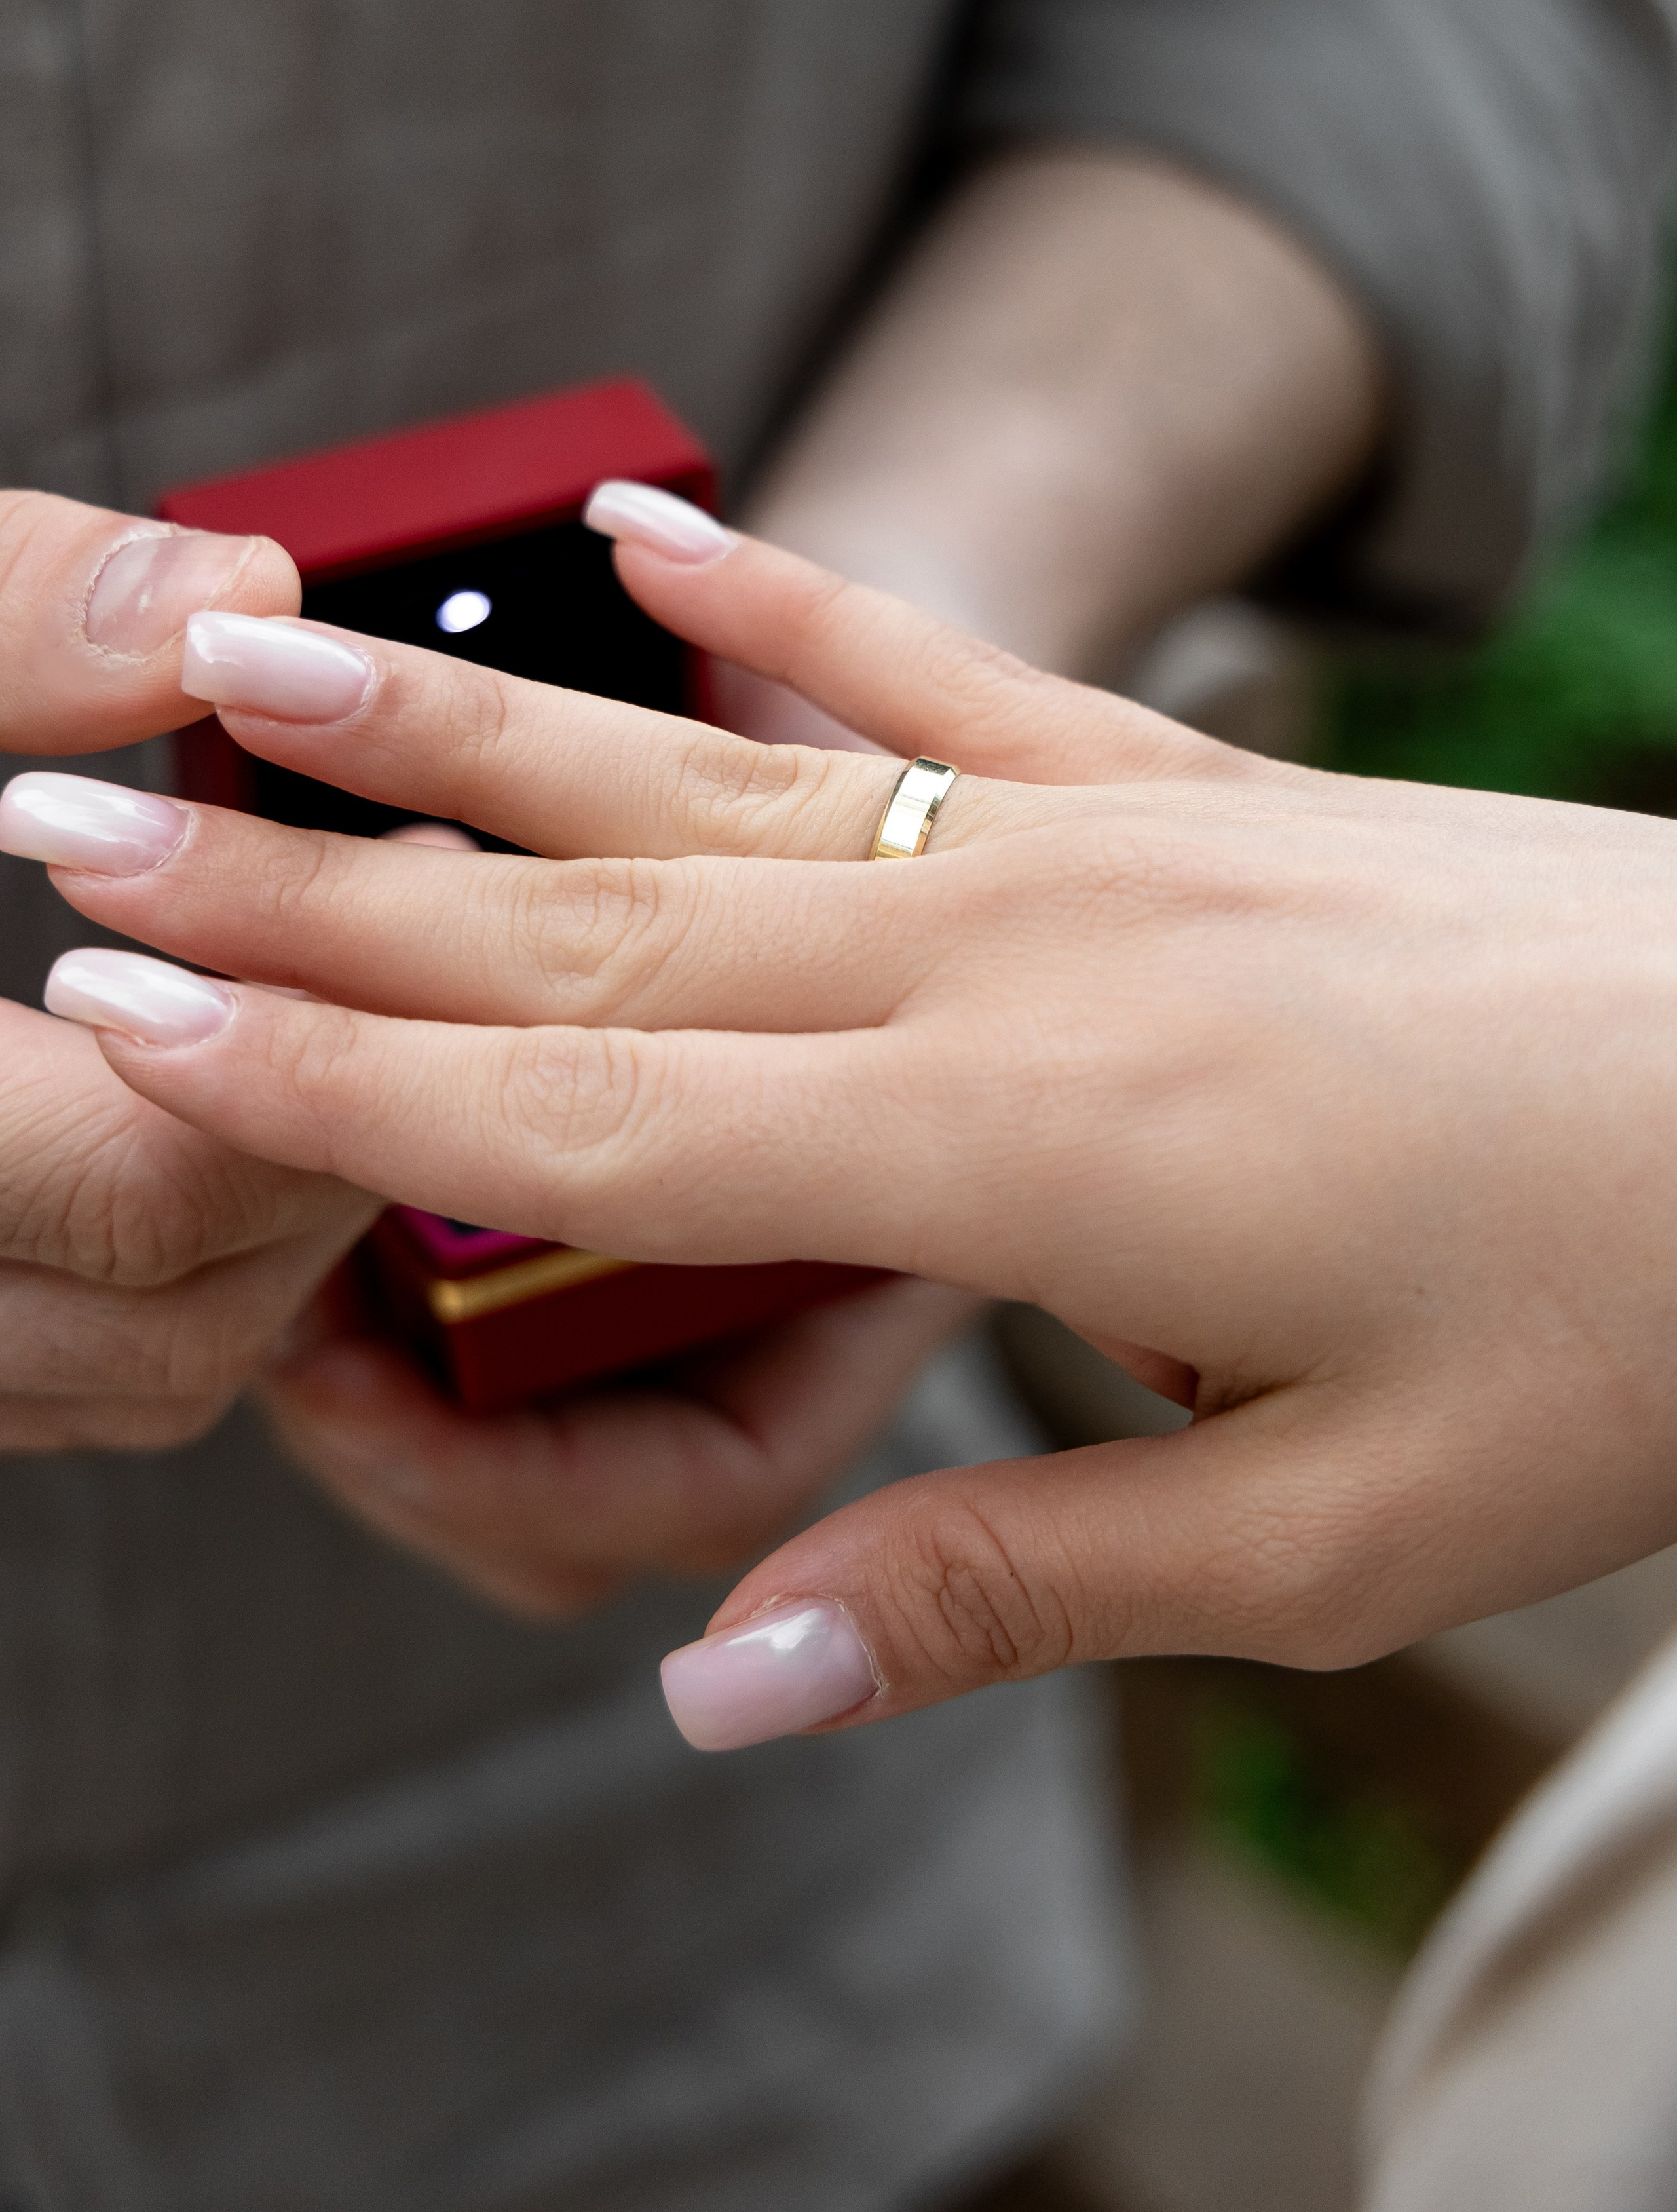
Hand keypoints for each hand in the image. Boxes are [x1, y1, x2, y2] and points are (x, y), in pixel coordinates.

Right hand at [0, 489, 373, 1446]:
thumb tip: (220, 588)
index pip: (138, 1181)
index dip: (307, 1032)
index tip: (401, 870)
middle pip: (178, 1313)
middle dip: (320, 1127)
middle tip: (402, 943)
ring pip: (141, 1374)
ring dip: (265, 1220)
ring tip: (325, 1016)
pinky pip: (65, 1378)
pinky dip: (164, 1271)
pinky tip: (204, 1109)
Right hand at [13, 505, 1676, 1728]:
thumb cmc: (1635, 1324)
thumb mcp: (1340, 1542)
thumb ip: (1011, 1582)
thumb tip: (723, 1678)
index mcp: (1015, 1152)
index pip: (597, 1126)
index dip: (338, 1082)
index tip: (132, 1014)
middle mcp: (1008, 955)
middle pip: (590, 937)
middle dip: (311, 892)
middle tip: (78, 825)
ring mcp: (1087, 839)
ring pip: (709, 786)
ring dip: (468, 730)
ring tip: (255, 656)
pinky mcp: (1178, 786)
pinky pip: (933, 675)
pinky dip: (782, 600)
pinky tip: (649, 533)